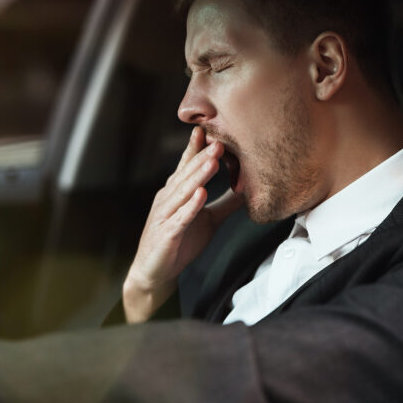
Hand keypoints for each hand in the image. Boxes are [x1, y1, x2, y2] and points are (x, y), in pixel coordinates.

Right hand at [123, 127, 243, 321]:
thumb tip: (248, 189)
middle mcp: (168, 199)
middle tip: (218, 139)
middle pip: (186, 174)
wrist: (154, 273)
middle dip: (202, 156)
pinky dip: (190, 206)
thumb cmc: (179, 244)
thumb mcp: (208, 220)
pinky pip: (180, 218)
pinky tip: (201, 195)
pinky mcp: (167, 234)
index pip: (186, 166)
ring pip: (183, 192)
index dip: (195, 148)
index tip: (206, 129)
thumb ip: (225, 204)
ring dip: (198, 175)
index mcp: (176, 193)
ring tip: (212, 160)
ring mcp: (165, 216)